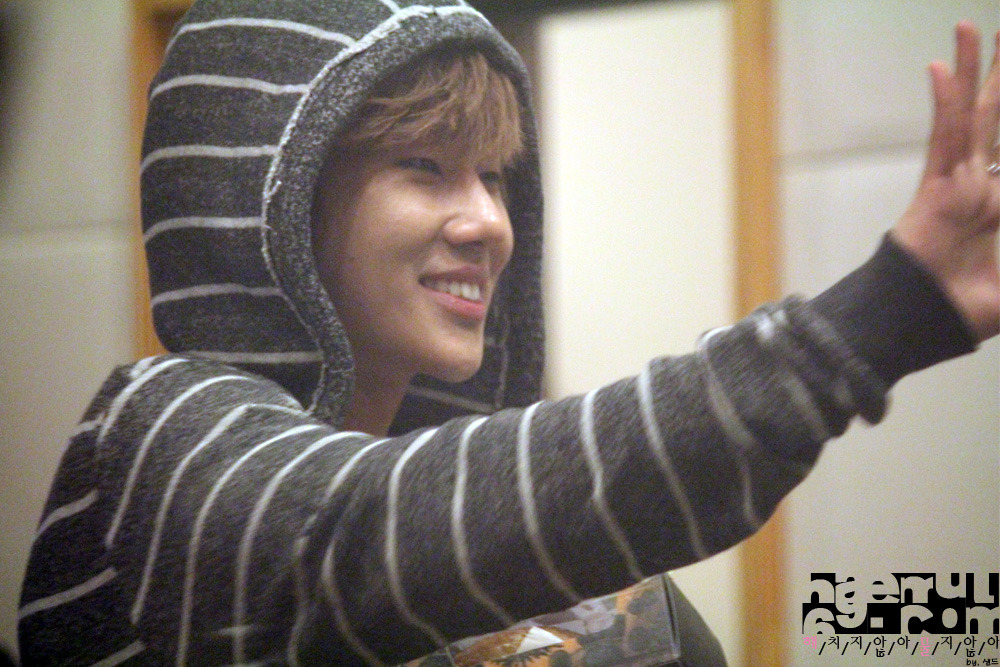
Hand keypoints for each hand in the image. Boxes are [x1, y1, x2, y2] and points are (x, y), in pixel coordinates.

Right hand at [892, 23, 998, 341]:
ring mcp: (955, 183)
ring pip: (970, 115)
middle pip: (994, 119)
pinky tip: (941, 67)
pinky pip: (941, 138)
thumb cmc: (965, 308)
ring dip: (974, 71)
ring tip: (973, 27)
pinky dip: (943, 103)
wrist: (926, 325)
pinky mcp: (935, 188)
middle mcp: (977, 185)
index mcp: (996, 205)